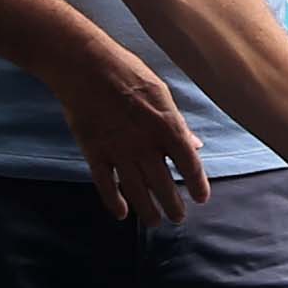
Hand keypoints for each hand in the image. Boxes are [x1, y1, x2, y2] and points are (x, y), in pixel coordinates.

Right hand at [59, 36, 207, 223]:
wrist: (86, 65)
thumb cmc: (126, 71)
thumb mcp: (161, 92)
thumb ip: (177, 123)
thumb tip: (195, 144)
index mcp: (167, 126)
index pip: (189, 164)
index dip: (198, 184)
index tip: (201, 198)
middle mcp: (145, 144)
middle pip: (164, 184)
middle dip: (173, 205)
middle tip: (178, 217)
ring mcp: (119, 150)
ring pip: (137, 191)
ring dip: (148, 210)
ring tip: (154, 222)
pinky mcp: (95, 152)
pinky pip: (106, 184)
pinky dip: (113, 201)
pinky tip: (121, 214)